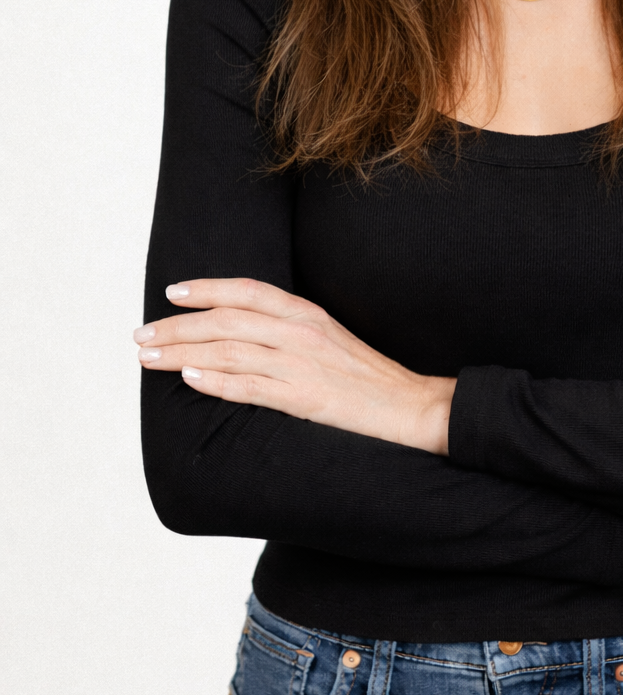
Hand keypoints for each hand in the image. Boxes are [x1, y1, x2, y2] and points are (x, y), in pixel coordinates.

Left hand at [134, 279, 454, 454]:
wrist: (409, 406)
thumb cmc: (366, 376)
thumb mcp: (328, 337)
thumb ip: (288, 329)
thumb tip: (241, 330)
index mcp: (307, 313)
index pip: (246, 291)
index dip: (205, 288)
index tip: (171, 293)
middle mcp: (301, 332)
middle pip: (226, 319)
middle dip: (177, 325)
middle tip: (141, 334)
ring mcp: (302, 364)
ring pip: (229, 350)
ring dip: (182, 352)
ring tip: (149, 358)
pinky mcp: (304, 397)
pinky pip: (251, 386)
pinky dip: (217, 380)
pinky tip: (190, 377)